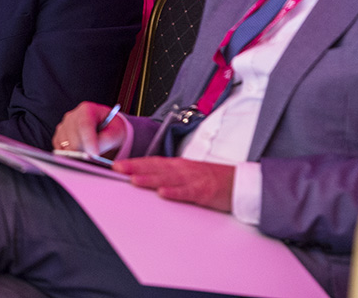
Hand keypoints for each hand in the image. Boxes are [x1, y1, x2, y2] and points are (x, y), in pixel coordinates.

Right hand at [52, 101, 125, 155]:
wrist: (107, 131)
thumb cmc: (111, 130)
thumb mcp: (115, 133)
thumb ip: (105, 141)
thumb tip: (92, 153)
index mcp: (87, 109)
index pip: (84, 125)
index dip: (89, 141)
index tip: (95, 154)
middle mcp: (72, 116)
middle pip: (73, 139)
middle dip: (83, 152)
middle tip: (94, 160)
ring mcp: (63, 127)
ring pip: (65, 147)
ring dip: (77, 155)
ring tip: (89, 156)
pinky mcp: (58, 138)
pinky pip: (60, 151)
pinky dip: (69, 156)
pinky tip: (81, 155)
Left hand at [113, 157, 234, 212]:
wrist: (240, 183)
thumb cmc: (213, 179)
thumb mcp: (188, 174)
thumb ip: (169, 176)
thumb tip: (148, 179)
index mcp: (178, 165)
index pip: (153, 162)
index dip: (135, 163)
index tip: (117, 165)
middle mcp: (183, 169)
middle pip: (156, 168)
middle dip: (135, 168)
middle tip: (117, 168)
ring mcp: (193, 179)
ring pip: (168, 178)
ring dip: (150, 178)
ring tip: (133, 180)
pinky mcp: (204, 191)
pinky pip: (187, 192)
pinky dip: (175, 193)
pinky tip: (163, 193)